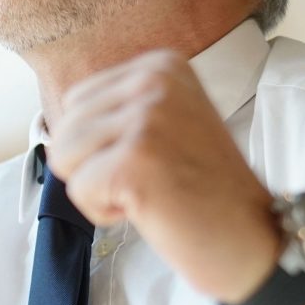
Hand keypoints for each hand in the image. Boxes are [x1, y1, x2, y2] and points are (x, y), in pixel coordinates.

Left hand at [45, 50, 280, 303]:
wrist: (250, 239)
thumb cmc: (201, 191)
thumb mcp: (166, 123)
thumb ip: (118, 109)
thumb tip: (55, 126)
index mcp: (162, 64)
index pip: (77, 102)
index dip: (100, 145)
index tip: (153, 159)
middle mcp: (155, 80)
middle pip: (65, 128)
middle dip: (94, 167)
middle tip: (152, 181)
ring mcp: (148, 117)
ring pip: (64, 157)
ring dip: (97, 189)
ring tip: (149, 192)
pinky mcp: (136, 159)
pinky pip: (78, 190)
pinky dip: (104, 212)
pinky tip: (149, 209)